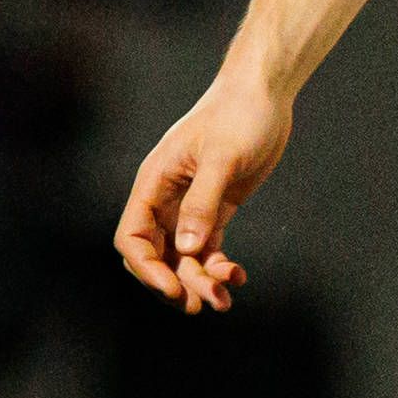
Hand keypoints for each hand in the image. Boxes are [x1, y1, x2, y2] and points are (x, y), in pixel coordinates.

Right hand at [115, 59, 294, 312]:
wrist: (264, 93)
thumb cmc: (239, 115)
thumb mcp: (222, 158)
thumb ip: (202, 203)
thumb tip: (185, 249)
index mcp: (154, 183)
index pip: (133, 237)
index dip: (146, 268)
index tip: (174, 288)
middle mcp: (166, 199)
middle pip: (156, 255)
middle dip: (176, 282)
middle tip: (205, 303)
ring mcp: (190, 206)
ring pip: (184, 257)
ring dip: (201, 281)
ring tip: (225, 300)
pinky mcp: (216, 208)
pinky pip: (209, 248)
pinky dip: (219, 266)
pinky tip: (237, 277)